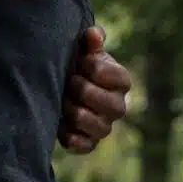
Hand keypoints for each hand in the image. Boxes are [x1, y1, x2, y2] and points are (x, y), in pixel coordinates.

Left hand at [60, 26, 131, 153]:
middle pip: (109, 104)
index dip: (93, 68)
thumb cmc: (77, 66)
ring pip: (99, 127)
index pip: (116, 76)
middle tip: (68, 83)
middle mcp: (119, 106)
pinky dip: (72, 138)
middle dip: (83, 91)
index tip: (79, 63)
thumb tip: (93, 34)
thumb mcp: (84, 51)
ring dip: (75, 113)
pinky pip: (86, 146)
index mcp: (122, 81)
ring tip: (62, 101)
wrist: (62, 87)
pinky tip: (61, 125)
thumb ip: (90, 41)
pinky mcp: (89, 143)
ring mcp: (105, 126)